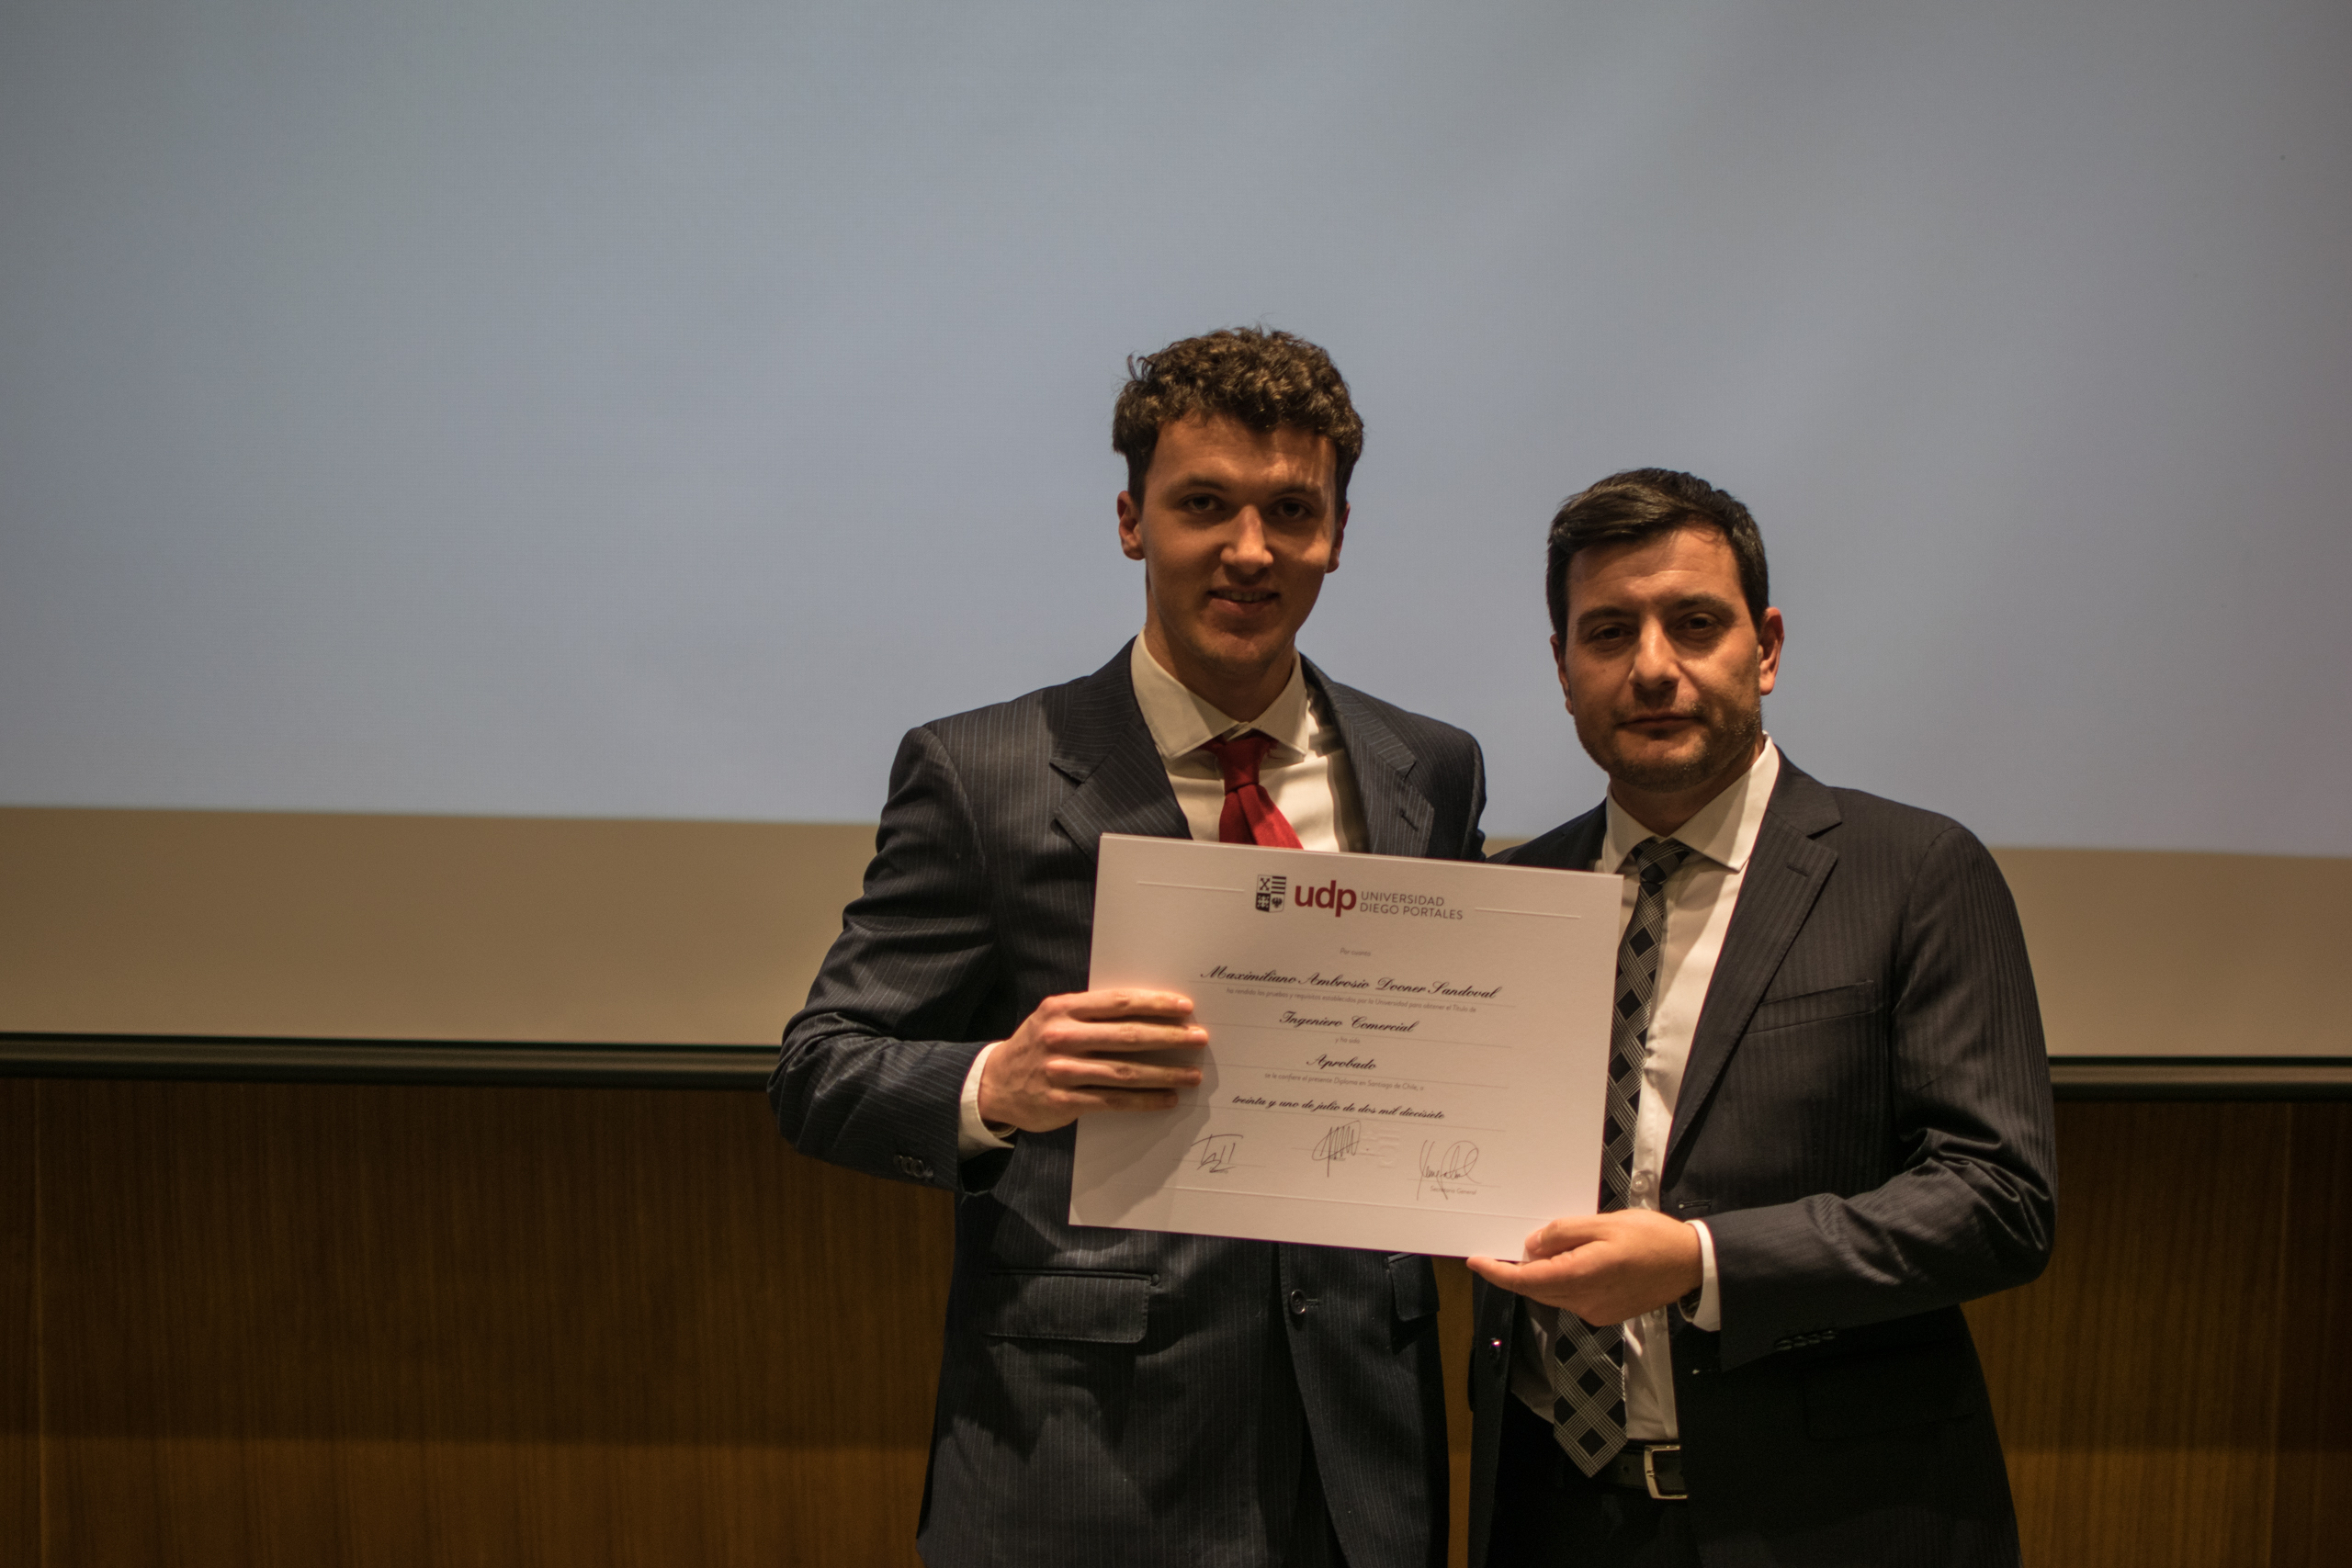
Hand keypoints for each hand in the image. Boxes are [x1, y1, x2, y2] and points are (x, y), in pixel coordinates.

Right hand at [977, 989, 1206, 1133]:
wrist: (995, 1084)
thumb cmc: (1037, 1045)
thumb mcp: (1055, 1018)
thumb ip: (1093, 1014)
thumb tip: (1149, 1014)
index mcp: (1062, 1009)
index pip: (1118, 1003)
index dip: (1155, 1005)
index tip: (1184, 1008)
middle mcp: (1061, 1037)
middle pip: (1126, 1036)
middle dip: (1168, 1037)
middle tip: (1199, 1039)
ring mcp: (1061, 1071)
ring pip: (1124, 1071)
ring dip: (1164, 1073)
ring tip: (1192, 1074)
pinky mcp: (1063, 1101)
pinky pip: (1112, 1101)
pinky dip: (1144, 1100)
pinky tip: (1166, 1099)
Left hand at [1466, 1210, 1701, 1325]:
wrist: (1690, 1264)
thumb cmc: (1650, 1237)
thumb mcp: (1603, 1223)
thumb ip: (1562, 1234)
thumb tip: (1531, 1247)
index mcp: (1581, 1276)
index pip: (1526, 1280)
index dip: (1497, 1272)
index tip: (1475, 1261)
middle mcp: (1584, 1301)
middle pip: (1536, 1289)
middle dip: (1520, 1269)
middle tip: (1519, 1244)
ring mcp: (1595, 1311)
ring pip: (1553, 1294)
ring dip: (1544, 1274)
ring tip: (1556, 1246)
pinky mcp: (1605, 1314)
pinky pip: (1572, 1298)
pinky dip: (1563, 1280)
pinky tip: (1578, 1260)